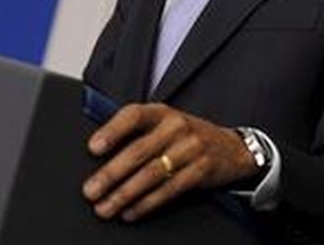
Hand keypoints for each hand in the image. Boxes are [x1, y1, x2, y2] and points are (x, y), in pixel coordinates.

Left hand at [82, 103, 257, 221]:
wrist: (233, 148)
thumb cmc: (189, 137)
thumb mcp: (166, 124)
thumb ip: (138, 133)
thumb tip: (99, 154)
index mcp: (163, 112)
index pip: (133, 115)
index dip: (112, 130)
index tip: (93, 148)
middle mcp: (176, 127)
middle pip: (138, 151)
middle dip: (110, 174)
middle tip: (90, 191)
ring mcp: (191, 149)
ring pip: (151, 174)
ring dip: (124, 194)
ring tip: (106, 207)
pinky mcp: (200, 171)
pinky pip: (168, 190)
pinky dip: (146, 204)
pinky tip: (131, 212)